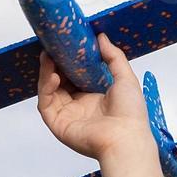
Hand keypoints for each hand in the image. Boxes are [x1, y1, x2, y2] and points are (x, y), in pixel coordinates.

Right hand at [36, 33, 152, 160]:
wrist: (125, 138)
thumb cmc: (130, 114)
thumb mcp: (125, 78)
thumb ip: (113, 56)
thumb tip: (102, 37)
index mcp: (95, 96)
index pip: (76, 75)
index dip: (69, 60)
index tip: (66, 45)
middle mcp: (80, 105)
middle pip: (60, 81)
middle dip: (55, 64)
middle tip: (52, 47)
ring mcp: (67, 114)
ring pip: (50, 90)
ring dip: (47, 72)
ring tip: (48, 57)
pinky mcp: (58, 123)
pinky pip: (46, 103)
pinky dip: (46, 87)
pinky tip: (53, 75)